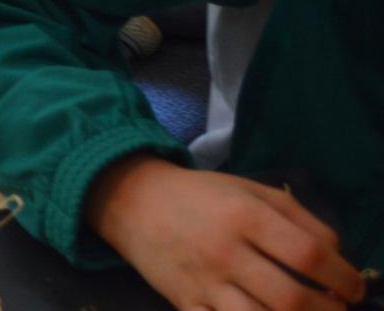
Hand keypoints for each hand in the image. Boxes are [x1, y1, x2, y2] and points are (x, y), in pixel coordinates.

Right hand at [88, 155, 364, 309]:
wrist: (132, 201)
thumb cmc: (201, 195)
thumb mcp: (250, 189)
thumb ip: (299, 216)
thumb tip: (337, 256)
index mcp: (244, 216)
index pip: (309, 255)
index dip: (343, 278)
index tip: (355, 288)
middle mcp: (224, 251)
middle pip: (291, 298)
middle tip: (337, 308)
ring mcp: (203, 282)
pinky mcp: (184, 303)